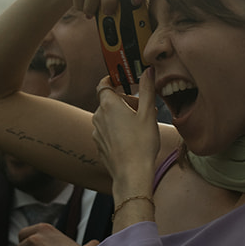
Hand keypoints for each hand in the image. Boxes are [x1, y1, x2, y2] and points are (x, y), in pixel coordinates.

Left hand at [92, 67, 158, 194]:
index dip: (112, 80)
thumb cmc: (141, 144)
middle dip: (125, 101)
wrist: (132, 174)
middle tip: (143, 109)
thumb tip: (147, 71)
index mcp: (109, 105)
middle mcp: (98, 116)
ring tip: (140, 126)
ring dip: (122, 116)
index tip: (123, 80)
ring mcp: (96, 132)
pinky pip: (107, 131)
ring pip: (108, 117)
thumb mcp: (148, 113)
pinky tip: (132, 139)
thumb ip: (147, 90)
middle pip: (109, 101)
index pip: (104, 84)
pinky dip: (117, 130)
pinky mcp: (99, 145)